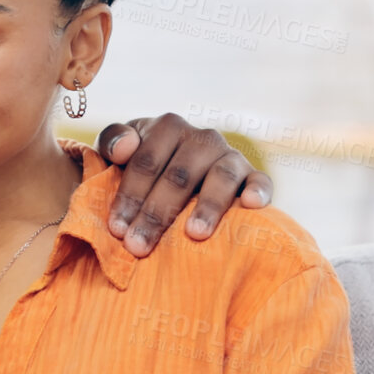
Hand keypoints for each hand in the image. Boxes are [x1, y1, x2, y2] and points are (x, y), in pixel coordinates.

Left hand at [96, 113, 271, 255]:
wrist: (180, 166)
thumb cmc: (144, 164)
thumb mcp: (120, 149)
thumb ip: (113, 141)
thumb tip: (125, 147)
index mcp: (168, 127)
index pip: (146, 162)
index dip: (130, 195)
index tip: (117, 229)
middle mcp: (201, 138)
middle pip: (178, 175)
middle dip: (156, 213)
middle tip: (139, 246)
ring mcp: (229, 156)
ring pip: (221, 176)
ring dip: (208, 206)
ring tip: (194, 234)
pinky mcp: (252, 175)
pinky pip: (261, 180)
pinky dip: (258, 191)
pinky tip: (249, 206)